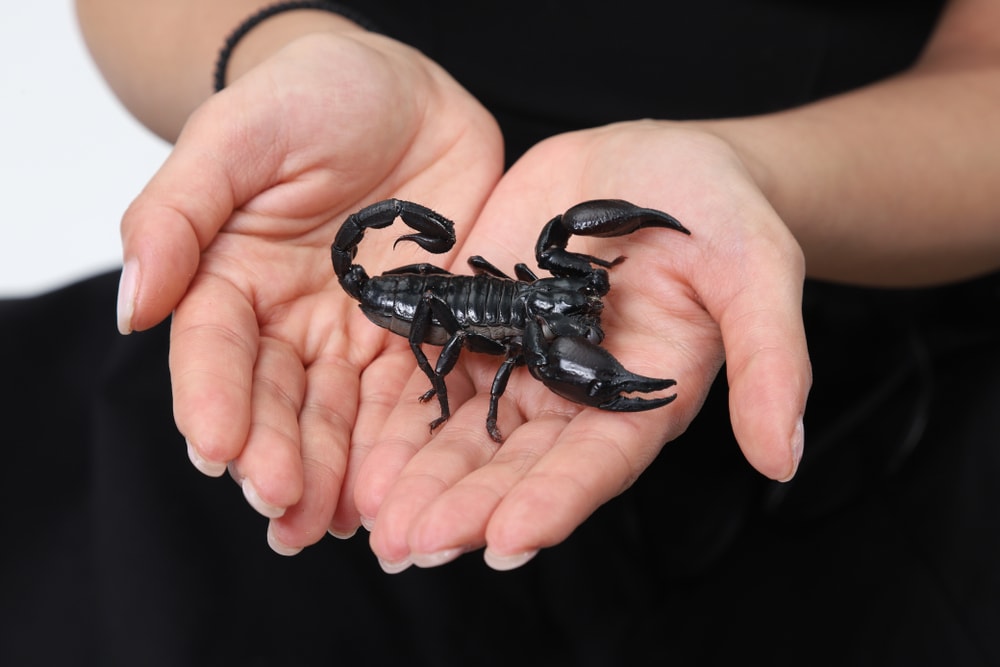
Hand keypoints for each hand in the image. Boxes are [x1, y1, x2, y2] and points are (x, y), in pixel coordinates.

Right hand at [117, 30, 502, 551]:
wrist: (401, 91)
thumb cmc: (309, 98)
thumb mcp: (235, 137)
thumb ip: (176, 215)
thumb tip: (132, 307)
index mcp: (232, 279)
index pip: (215, 352)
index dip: (214, 401)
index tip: (217, 450)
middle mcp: (289, 320)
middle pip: (275, 399)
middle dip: (275, 455)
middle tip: (281, 505)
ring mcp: (355, 332)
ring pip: (338, 415)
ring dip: (332, 473)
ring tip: (327, 523)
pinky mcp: (417, 333)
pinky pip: (409, 396)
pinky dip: (398, 445)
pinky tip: (391, 490)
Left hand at [352, 122, 810, 570]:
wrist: (659, 165)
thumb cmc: (722, 217)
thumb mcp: (759, 273)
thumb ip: (770, 361)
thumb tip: (783, 456)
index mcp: (640, 398)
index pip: (596, 464)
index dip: (554, 502)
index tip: (505, 541)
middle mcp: (574, 393)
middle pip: (516, 463)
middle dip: (464, 505)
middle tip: (410, 545)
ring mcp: (521, 357)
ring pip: (463, 428)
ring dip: (418, 473)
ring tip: (371, 515)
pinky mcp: (480, 316)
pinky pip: (433, 367)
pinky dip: (397, 406)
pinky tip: (357, 439)